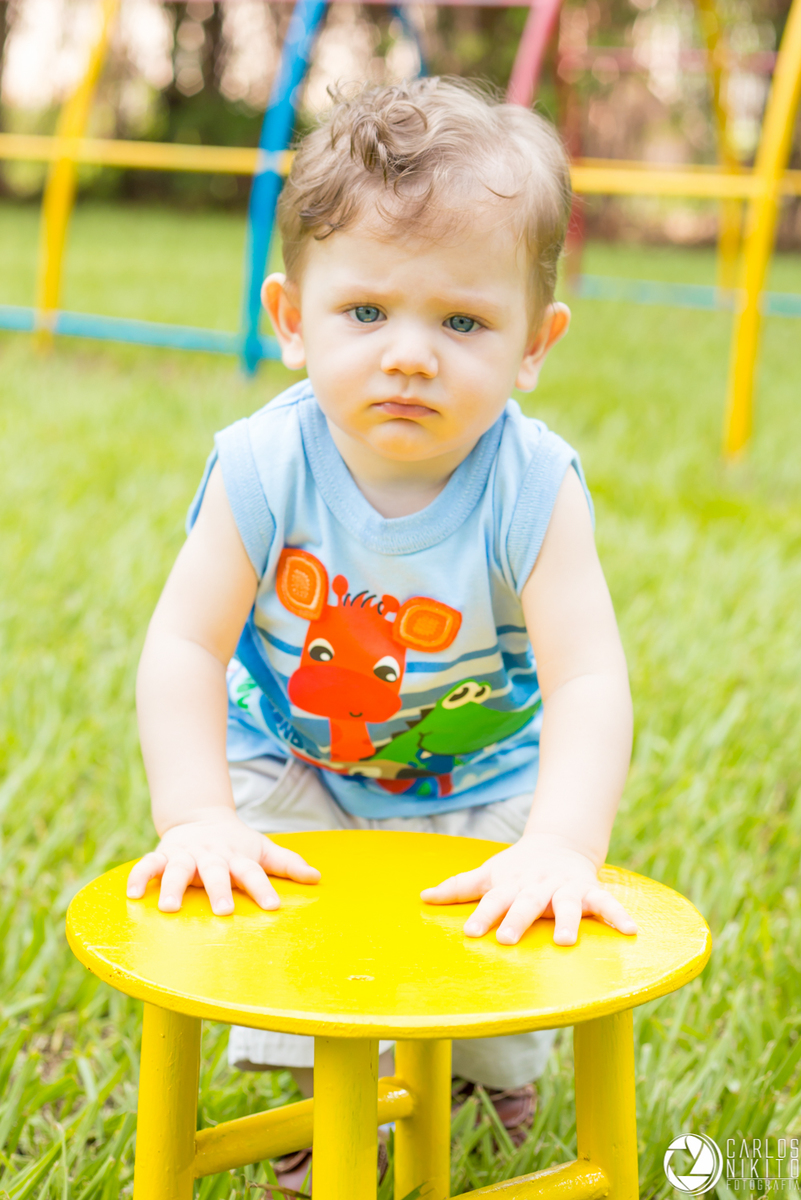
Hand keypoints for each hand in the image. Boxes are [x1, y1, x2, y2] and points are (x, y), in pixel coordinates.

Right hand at [126, 807, 320, 915]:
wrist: (200, 817)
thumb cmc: (237, 843)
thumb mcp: (262, 850)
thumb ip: (288, 864)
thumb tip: (317, 877)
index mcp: (237, 856)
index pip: (253, 872)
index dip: (263, 888)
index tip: (273, 906)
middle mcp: (211, 856)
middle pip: (215, 872)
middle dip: (219, 890)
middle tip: (223, 912)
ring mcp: (185, 855)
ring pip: (177, 869)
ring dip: (172, 887)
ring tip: (169, 908)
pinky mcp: (163, 855)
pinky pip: (147, 865)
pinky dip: (138, 876)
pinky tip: (132, 895)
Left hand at [420, 835, 636, 945]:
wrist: (558, 843)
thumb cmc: (516, 868)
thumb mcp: (489, 874)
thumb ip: (459, 888)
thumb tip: (422, 897)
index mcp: (512, 883)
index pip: (494, 899)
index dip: (483, 915)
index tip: (471, 933)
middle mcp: (538, 886)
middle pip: (527, 903)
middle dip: (518, 920)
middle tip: (507, 940)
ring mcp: (565, 888)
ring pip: (567, 904)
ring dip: (567, 921)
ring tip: (565, 942)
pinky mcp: (590, 890)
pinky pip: (607, 903)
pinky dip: (620, 915)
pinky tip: (631, 931)